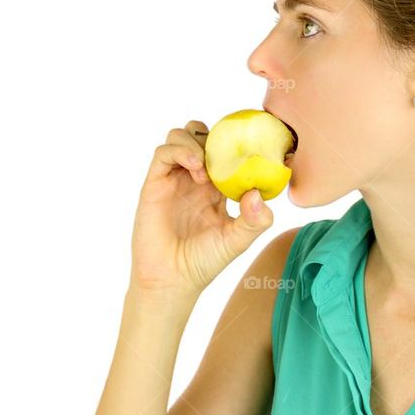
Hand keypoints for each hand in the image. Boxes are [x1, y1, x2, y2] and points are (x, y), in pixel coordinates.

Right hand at [129, 120, 273, 300]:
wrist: (171, 279)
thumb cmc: (203, 262)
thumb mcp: (237, 241)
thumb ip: (254, 221)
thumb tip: (258, 193)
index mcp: (218, 187)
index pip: (226, 150)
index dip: (237, 143)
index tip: (252, 145)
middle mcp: (196, 178)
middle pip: (203, 134)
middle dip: (215, 137)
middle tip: (224, 157)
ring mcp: (175, 178)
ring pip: (181, 136)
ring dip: (196, 142)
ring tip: (205, 170)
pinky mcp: (156, 182)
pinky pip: (164, 152)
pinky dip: (180, 150)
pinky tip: (194, 166)